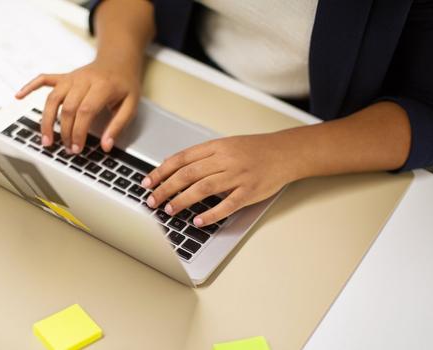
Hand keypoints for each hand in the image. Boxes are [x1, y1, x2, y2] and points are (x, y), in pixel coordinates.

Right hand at [15, 59, 140, 153]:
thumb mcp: (131, 105)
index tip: (77, 148)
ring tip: (46, 140)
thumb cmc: (125, 84)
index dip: (78, 132)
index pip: (85, 111)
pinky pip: (44, 79)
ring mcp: (71, 77)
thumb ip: (118, 126)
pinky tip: (19, 95)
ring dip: (47, 120)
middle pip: (67, 108)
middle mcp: (83, 80)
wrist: (119, 60)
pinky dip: (30, 86)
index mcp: (102, 86)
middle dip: (65, 132)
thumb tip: (106, 146)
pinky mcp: (64, 76)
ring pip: (53, 98)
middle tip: (67, 149)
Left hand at [141, 134, 298, 226]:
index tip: (147, 182)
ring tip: (169, 210)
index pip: (181, 159)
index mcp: (216, 147)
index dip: (161, 171)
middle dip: (166, 188)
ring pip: (204, 188)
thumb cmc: (254, 150)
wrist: (285, 152)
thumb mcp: (225, 145)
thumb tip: (171, 165)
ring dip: (183, 200)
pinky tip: (198, 221)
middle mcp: (225, 159)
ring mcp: (238, 175)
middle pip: (188, 174)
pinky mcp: (250, 191)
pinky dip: (211, 214)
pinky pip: (227, 205)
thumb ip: (201, 156)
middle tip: (152, 200)